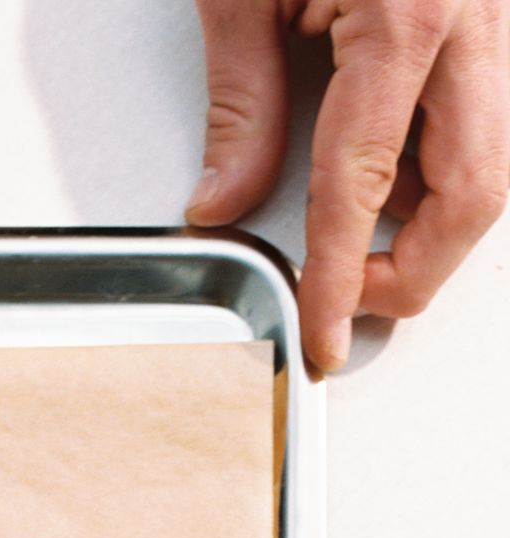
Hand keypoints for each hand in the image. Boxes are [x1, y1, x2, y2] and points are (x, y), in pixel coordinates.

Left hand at [188, 1, 509, 369]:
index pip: (364, 185)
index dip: (337, 276)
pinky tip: (391, 180)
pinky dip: (438, 168)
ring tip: (355, 246)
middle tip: (344, 304)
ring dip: (431, 223)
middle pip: (474, 193)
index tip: (321, 336)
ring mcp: (500, 14)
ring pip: (493, 162)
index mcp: (413, 8)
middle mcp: (478, 15)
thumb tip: (225, 199)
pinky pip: (485, 116)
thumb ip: (242, 98)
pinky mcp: (494, 13)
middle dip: (411, 271)